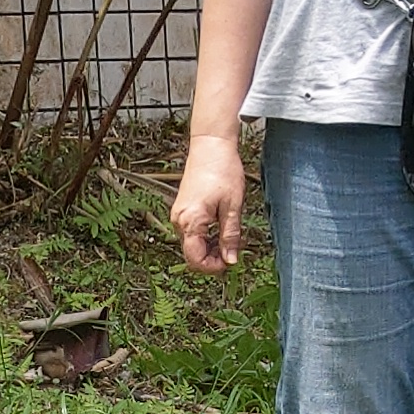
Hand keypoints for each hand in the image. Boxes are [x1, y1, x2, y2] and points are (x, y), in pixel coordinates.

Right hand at [173, 133, 248, 272]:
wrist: (211, 146)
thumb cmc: (222, 170)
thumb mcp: (233, 206)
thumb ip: (230, 236)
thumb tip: (231, 260)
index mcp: (191, 222)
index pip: (195, 259)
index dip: (213, 267)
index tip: (230, 263)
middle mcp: (179, 221)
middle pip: (192, 254)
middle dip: (213, 257)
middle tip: (234, 250)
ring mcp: (179, 215)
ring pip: (192, 243)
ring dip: (210, 247)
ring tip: (230, 236)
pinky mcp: (182, 209)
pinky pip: (191, 231)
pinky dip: (205, 236)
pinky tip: (220, 228)